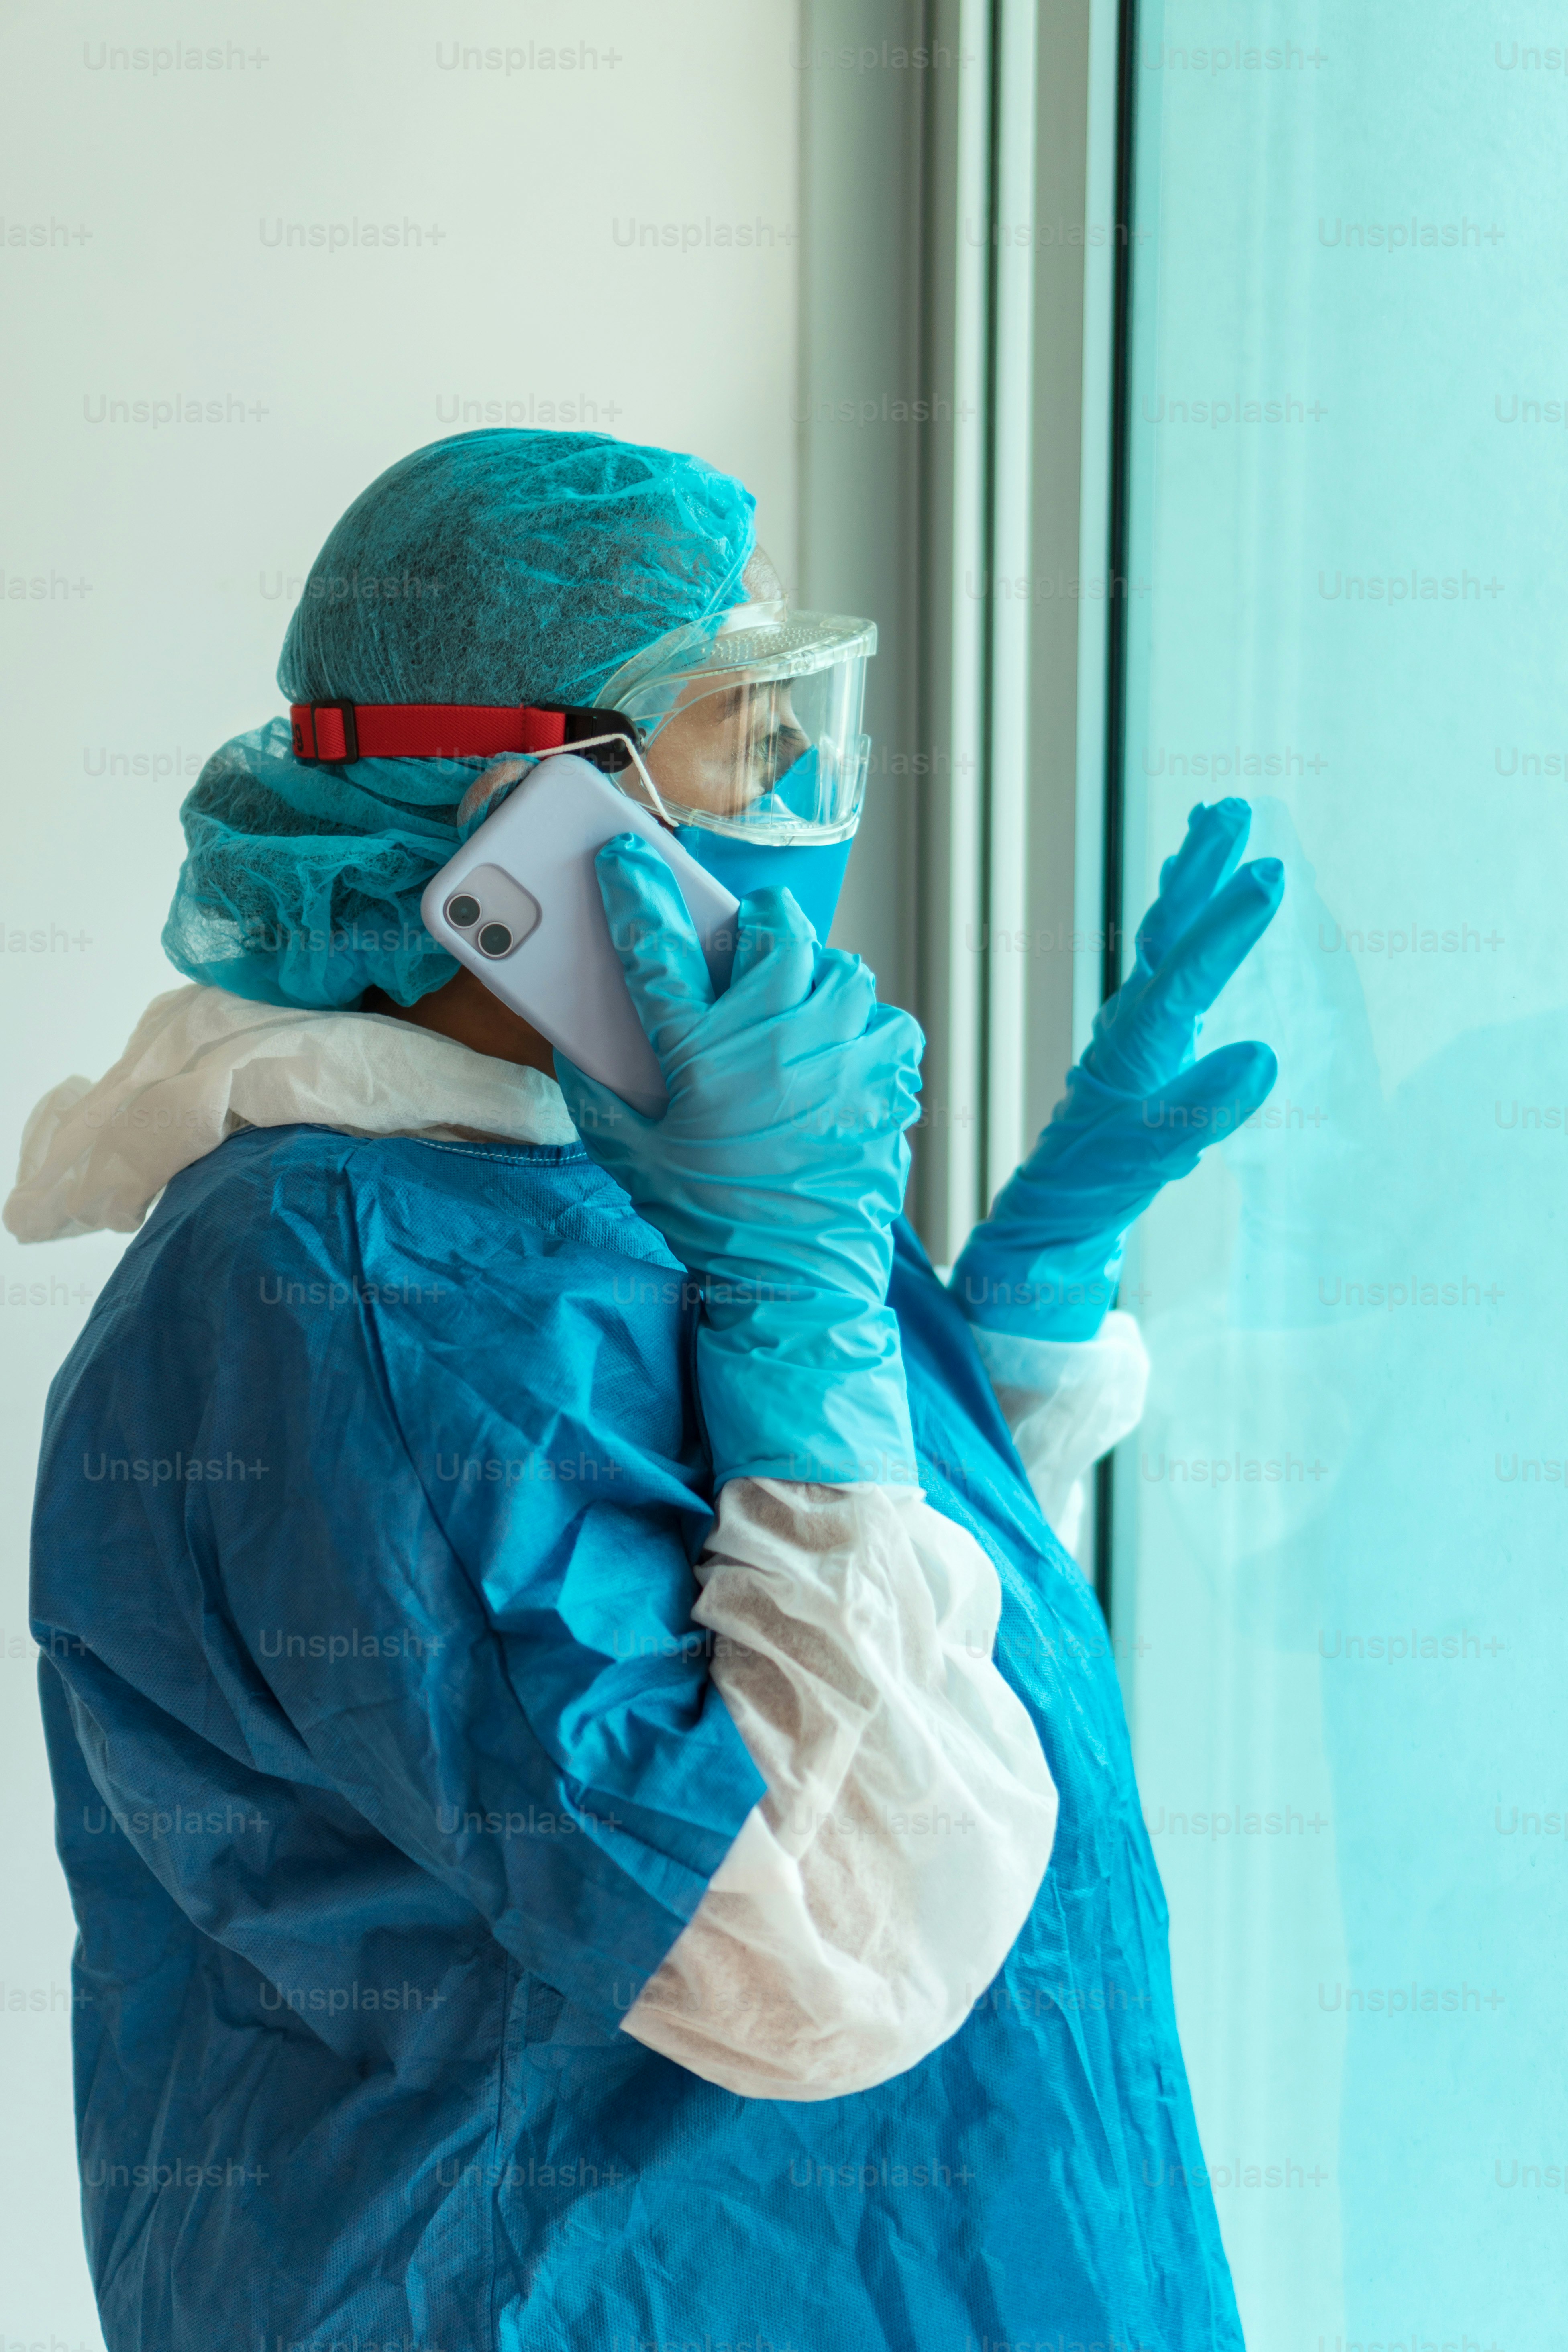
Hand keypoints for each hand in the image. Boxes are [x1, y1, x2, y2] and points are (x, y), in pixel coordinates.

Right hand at [554, 835, 923, 1485]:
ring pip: (838, 963)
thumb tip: (580, 1034)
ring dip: (812, 975)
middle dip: (755, 923)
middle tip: (742, 946)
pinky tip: (836, 1058)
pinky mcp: (889, 1073)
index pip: (655, 943)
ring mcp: (843, 1048)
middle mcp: (777, 1034)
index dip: (634, 888)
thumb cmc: (712, 1221)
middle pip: (773, 923)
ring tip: (793, 1010)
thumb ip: (598, 1090)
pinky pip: (882, 1017)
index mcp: (702, 1050)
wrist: (798, 1282)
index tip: (625, 856)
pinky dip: (859, 1028)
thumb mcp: (632, 1157)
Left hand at [950, 798, 1283, 1339]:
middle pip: (1166, 933)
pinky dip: (1185, 925)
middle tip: (1238, 806)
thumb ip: (1198, 1114)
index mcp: (1134, 1049)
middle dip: (1202, 870)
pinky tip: (1198, 910)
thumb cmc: (1090, 1195)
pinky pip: (1167, 966)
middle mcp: (1130, 1026)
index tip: (1271, 874)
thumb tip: (1263, 1056)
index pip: (1184, 975)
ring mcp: (1135, 1032)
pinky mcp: (1144, 1045)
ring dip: (1192, 881)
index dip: (1227, 926)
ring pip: (1164, 940)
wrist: (1048, 1222)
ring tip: (1218, 821)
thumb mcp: (1143, 1162)